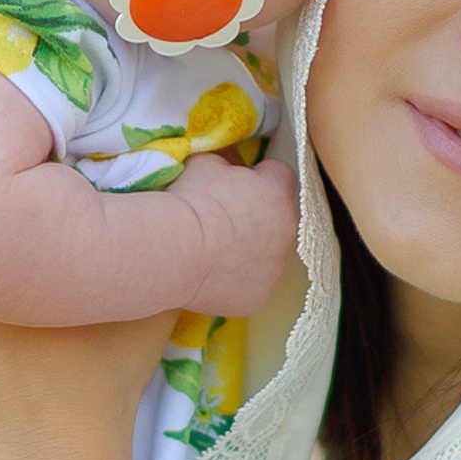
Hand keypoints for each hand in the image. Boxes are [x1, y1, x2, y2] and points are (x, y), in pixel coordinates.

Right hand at [171, 151, 298, 316]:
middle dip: (256, 217)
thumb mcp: (205, 163)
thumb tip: (230, 165)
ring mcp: (274, 269)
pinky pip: (250, 285)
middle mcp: (287, 231)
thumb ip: (227, 162)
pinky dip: (234, 280)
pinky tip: (210, 274)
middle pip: (276, 219)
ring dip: (247, 250)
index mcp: (278, 192)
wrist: (173, 251)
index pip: (278, 175)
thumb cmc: (189, 201)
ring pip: (265, 255)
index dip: (256, 177)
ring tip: (212, 251)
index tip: (235, 183)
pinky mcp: (258, 298)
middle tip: (221, 220)